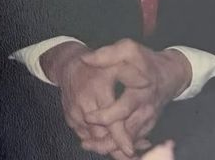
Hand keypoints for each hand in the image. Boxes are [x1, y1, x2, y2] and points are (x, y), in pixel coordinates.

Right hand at [41, 41, 149, 157]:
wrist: (68, 66)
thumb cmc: (96, 66)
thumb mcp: (114, 63)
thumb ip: (130, 72)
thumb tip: (146, 82)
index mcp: (96, 92)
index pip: (109, 121)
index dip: (121, 138)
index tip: (131, 151)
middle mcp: (82, 106)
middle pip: (100, 136)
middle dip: (116, 148)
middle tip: (134, 156)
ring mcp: (74, 114)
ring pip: (93, 139)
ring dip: (108, 147)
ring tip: (127, 152)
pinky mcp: (71, 120)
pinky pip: (86, 136)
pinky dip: (99, 142)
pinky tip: (113, 143)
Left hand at [81, 40, 190, 156]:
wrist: (171, 74)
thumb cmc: (145, 60)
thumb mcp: (128, 50)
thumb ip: (107, 54)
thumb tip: (85, 59)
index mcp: (139, 91)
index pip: (123, 109)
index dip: (105, 116)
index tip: (87, 117)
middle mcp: (145, 109)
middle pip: (126, 132)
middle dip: (106, 140)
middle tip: (84, 142)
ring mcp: (148, 119)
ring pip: (130, 140)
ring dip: (110, 146)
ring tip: (88, 145)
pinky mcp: (149, 125)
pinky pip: (134, 140)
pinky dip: (119, 146)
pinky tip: (101, 146)